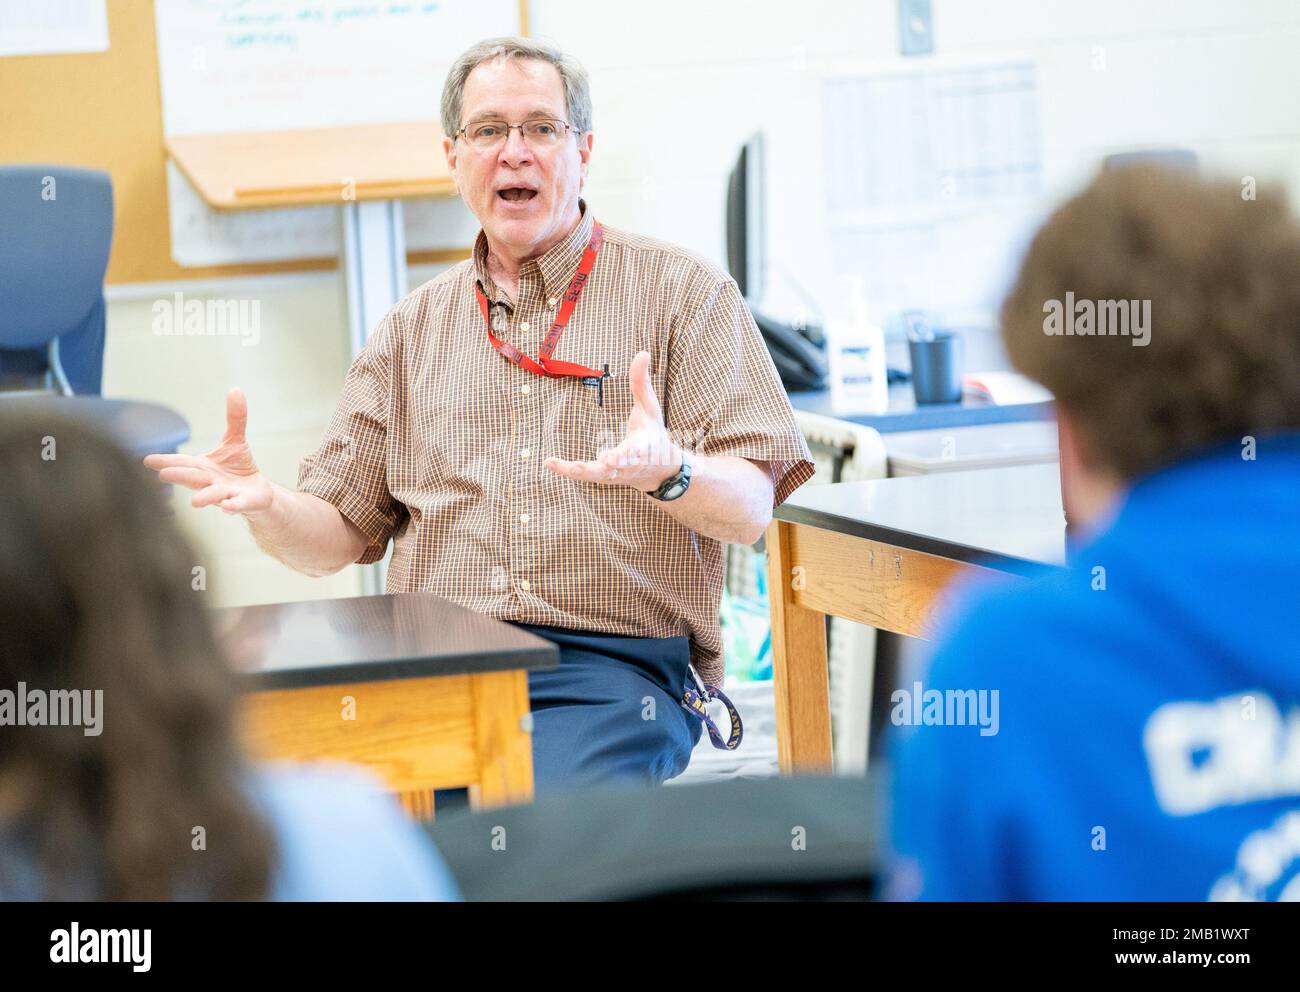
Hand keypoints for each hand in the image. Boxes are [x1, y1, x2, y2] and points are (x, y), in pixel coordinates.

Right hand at [143, 388, 274, 515]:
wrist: (257, 493)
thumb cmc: (239, 468)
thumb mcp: (235, 440)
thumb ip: (235, 418)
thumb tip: (235, 390)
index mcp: (203, 467)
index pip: (182, 462)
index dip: (165, 461)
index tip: (146, 460)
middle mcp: (210, 482)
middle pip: (193, 478)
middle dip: (179, 476)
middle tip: (163, 475)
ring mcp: (225, 494)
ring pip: (213, 495)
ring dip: (204, 497)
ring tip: (196, 502)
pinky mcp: (243, 503)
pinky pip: (236, 505)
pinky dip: (232, 506)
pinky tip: (227, 507)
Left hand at [543, 351, 682, 492]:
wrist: (660, 470)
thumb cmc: (652, 432)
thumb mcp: (650, 406)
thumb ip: (641, 382)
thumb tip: (642, 353)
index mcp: (644, 445)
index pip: (639, 448)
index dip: (633, 451)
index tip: (628, 451)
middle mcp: (631, 463)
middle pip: (621, 465)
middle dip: (614, 462)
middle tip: (605, 460)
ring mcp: (617, 474)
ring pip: (598, 474)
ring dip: (579, 470)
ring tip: (555, 463)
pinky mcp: (605, 478)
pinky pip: (585, 476)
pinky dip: (567, 471)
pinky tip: (548, 463)